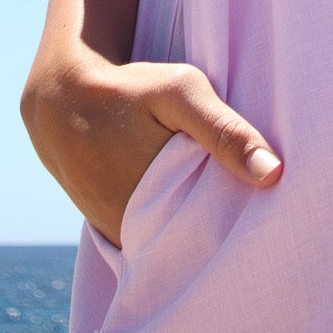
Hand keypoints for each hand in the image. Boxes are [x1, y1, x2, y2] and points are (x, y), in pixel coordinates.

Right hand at [21, 49, 282, 248]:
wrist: (59, 97)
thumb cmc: (127, 89)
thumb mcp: (181, 93)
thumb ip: (225, 131)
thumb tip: (274, 173)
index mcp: (153, 209)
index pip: (210, 239)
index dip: (237, 229)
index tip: (265, 220)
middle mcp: (130, 233)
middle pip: (188, 243)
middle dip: (215, 231)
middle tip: (247, 211)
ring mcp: (116, 234)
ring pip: (166, 241)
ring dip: (189, 227)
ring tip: (218, 204)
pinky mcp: (107, 228)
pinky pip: (146, 235)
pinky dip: (165, 223)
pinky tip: (183, 200)